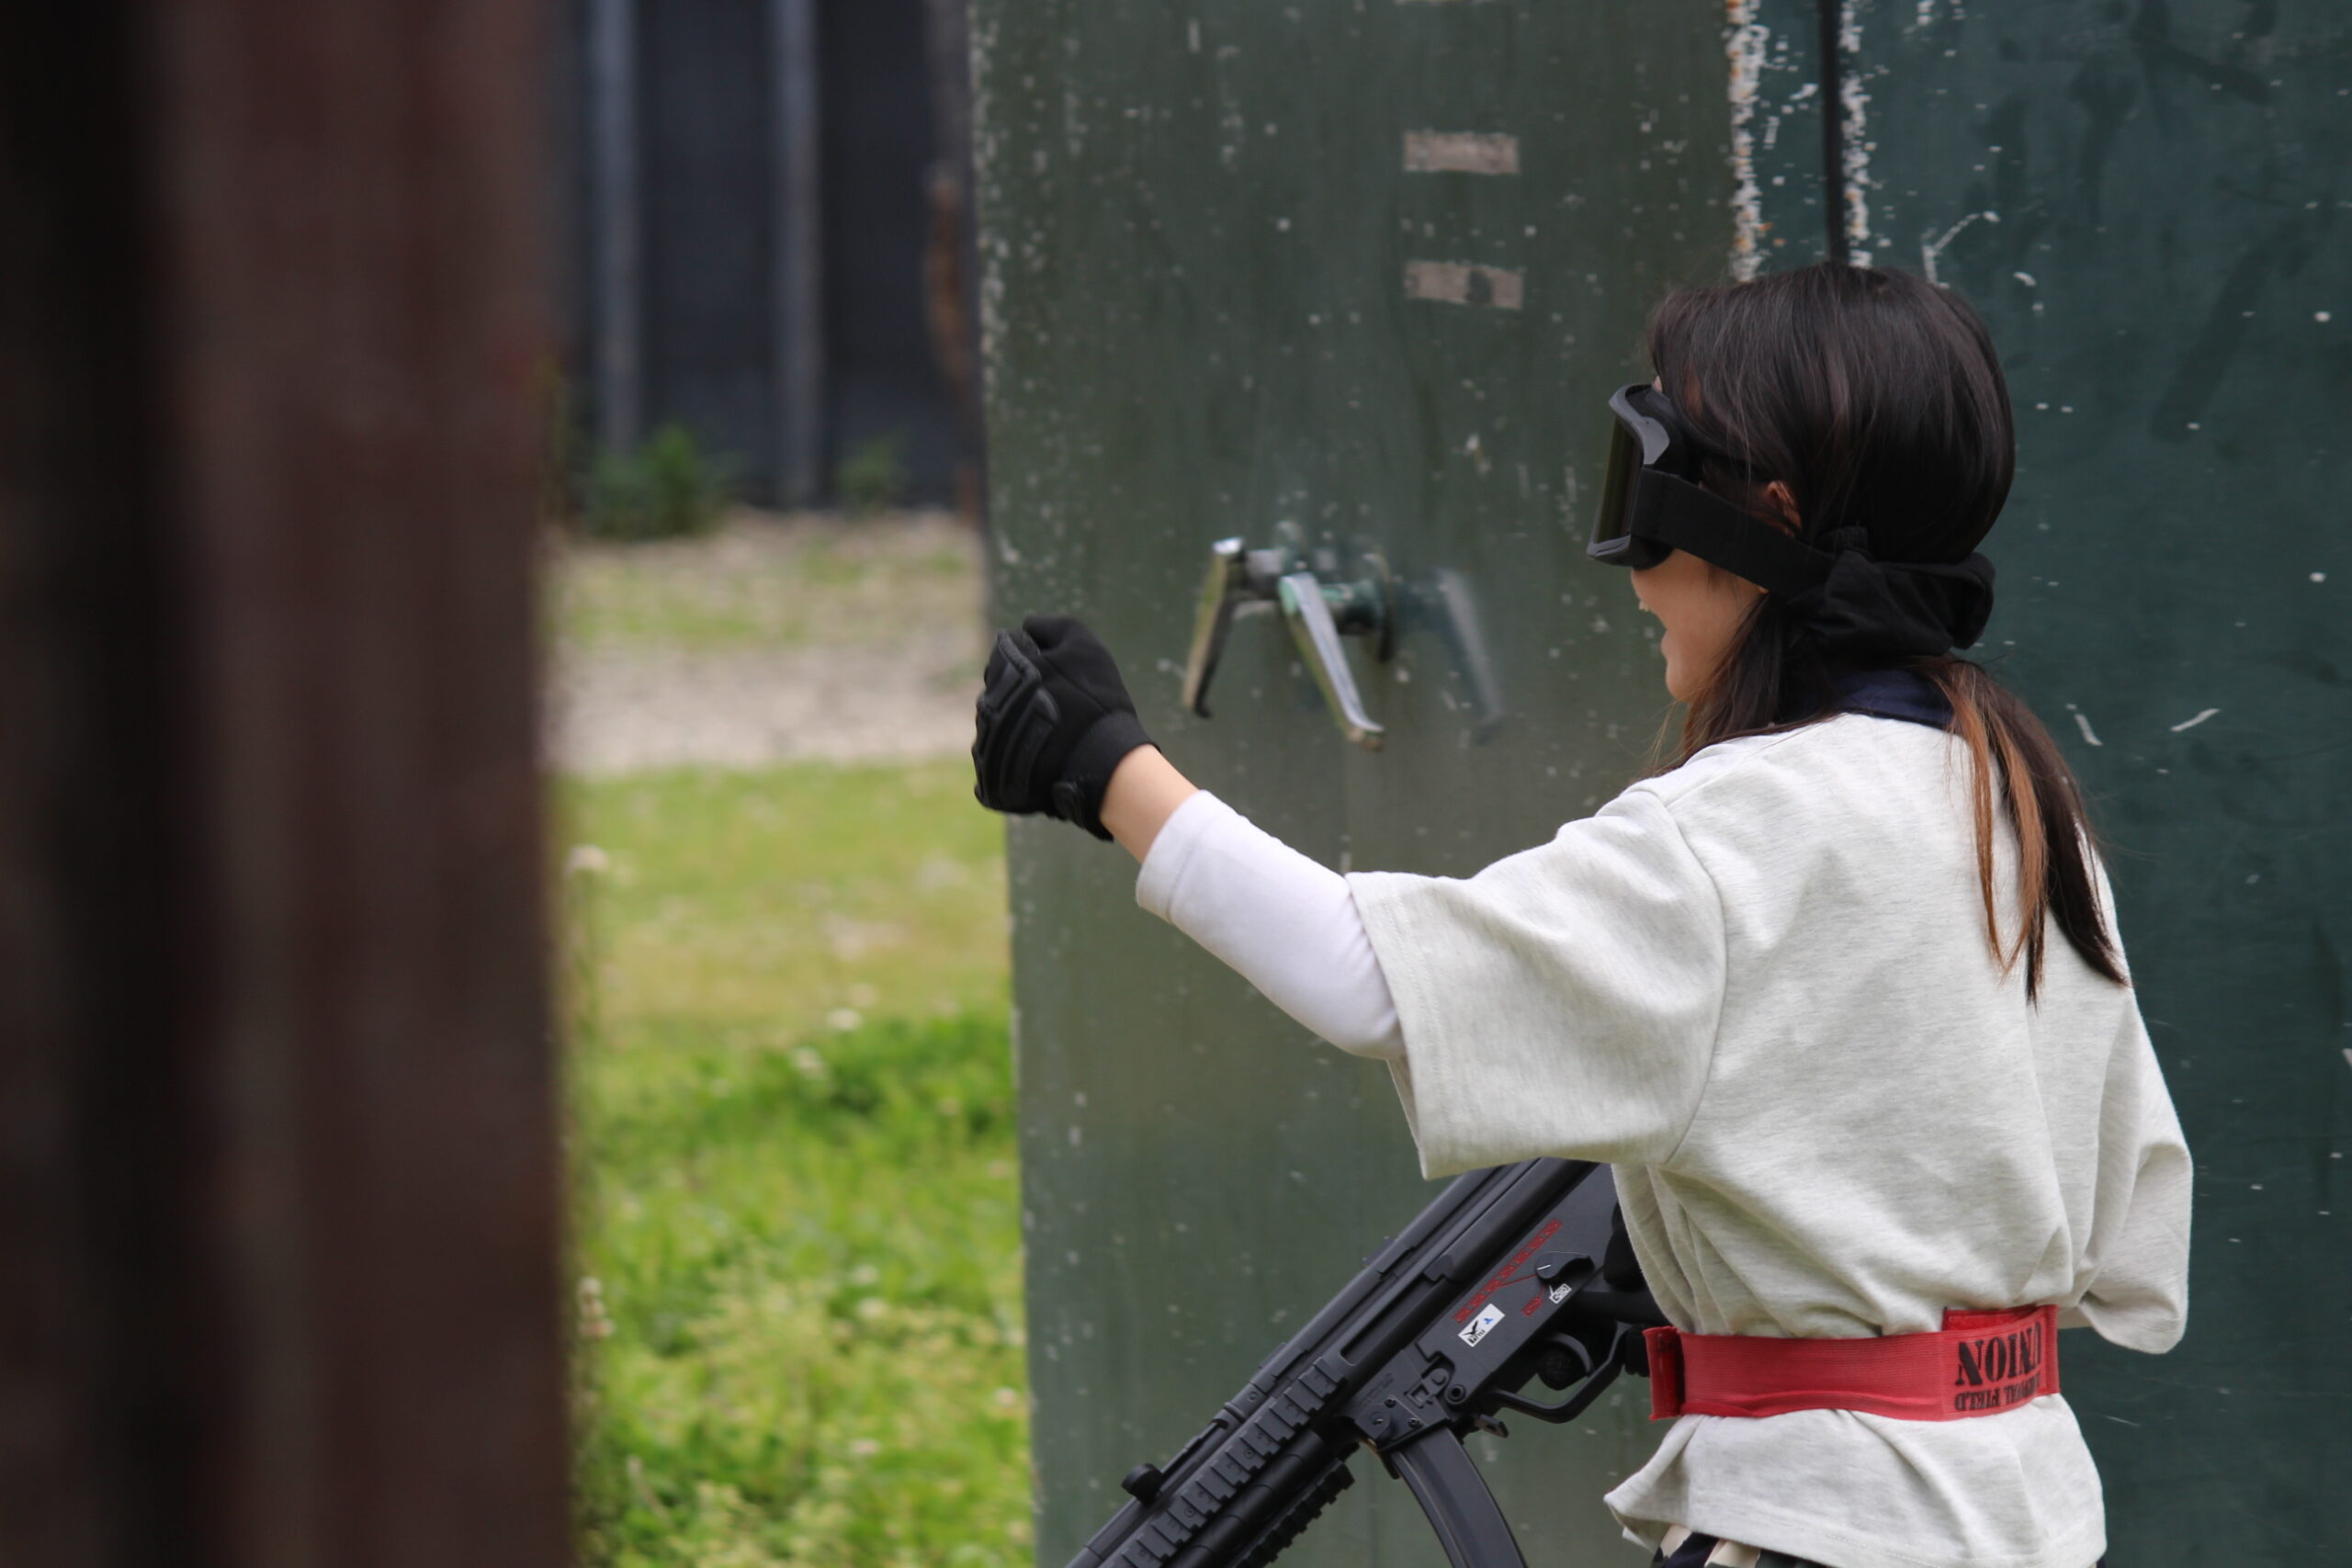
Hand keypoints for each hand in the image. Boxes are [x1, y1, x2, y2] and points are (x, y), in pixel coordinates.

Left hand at [972, 614, 1153, 839]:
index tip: (1057, 673)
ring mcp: (988, 739)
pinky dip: (1017, 753)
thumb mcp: (1083, 645)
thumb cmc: (1096, 700)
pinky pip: (998, 756)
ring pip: (998, 720)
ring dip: (1018, 721)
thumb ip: (1052, 626)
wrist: (1102, 761)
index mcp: (1005, 666)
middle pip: (999, 686)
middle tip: (1057, 703)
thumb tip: (1027, 624)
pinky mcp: (991, 773)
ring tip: (1053, 732)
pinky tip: (1044, 755)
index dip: (1033, 657)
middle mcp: (988, 700)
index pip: (1005, 650)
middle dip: (1022, 689)